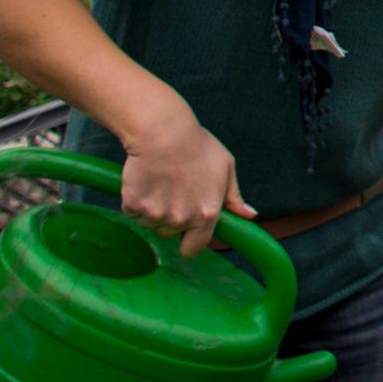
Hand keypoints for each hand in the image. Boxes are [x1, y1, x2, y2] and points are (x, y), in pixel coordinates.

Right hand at [119, 100, 254, 256]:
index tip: (187, 229)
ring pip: (150, 222)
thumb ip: (234, 197)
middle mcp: (181, 219)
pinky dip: (136, 201)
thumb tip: (249, 216)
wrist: (163, 133)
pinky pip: (132, 212)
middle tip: (174, 189)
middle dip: (171, 217)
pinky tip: (146, 180)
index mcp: (206, 214)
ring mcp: (156, 215)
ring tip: (161, 180)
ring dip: (153, 208)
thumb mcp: (225, 168)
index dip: (189, 240)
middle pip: (169, 233)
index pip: (193, 248)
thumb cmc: (197, 146)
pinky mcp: (134, 207)